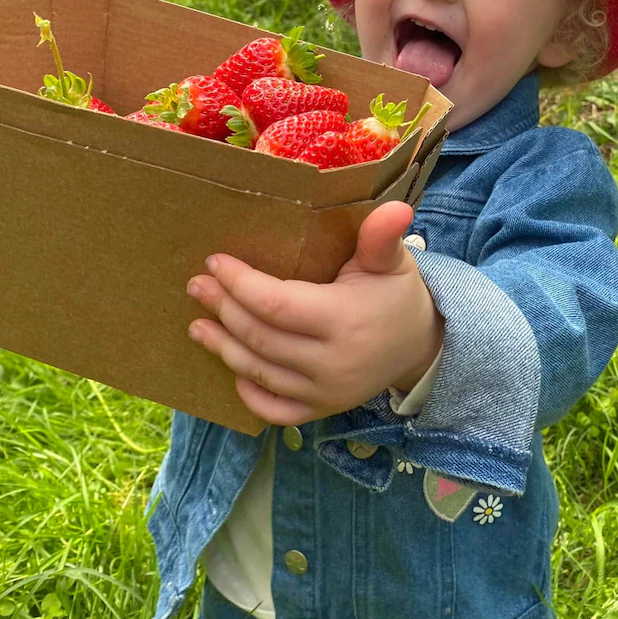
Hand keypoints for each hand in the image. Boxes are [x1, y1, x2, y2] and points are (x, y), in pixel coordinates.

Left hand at [186, 200, 444, 425]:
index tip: (216, 261)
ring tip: (197, 324)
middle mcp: (332, 363)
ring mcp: (325, 392)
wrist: (420, 345)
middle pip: (260, 337)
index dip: (240, 283)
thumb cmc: (397, 294)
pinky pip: (274, 410)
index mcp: (344, 320)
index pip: (276, 303)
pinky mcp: (321, 411)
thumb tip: (395, 207)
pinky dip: (249, 393)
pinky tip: (232, 368)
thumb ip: (382, 237)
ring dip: (223, 347)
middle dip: (223, 309)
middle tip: (198, 285)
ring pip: (259, 372)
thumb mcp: (392, 261)